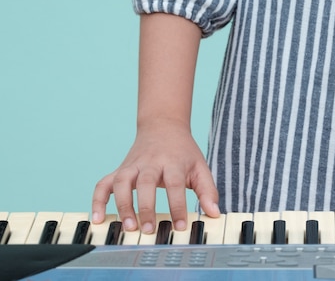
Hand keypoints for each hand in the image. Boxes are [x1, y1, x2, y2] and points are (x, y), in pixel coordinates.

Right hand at [92, 120, 219, 232]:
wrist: (163, 126)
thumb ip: (208, 191)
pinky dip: (98, 199)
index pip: (175, 184)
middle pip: (145, 182)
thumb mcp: (200, 167)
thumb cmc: (183, 152)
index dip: (177, 206)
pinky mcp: (120, 169)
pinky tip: (98, 217)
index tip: (180, 226)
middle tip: (149, 230)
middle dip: (146, 207)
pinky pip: (103, 183)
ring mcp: (132, 165)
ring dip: (122, 204)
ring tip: (128, 226)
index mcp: (172, 162)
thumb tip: (214, 213)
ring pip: (121, 182)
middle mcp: (150, 162)